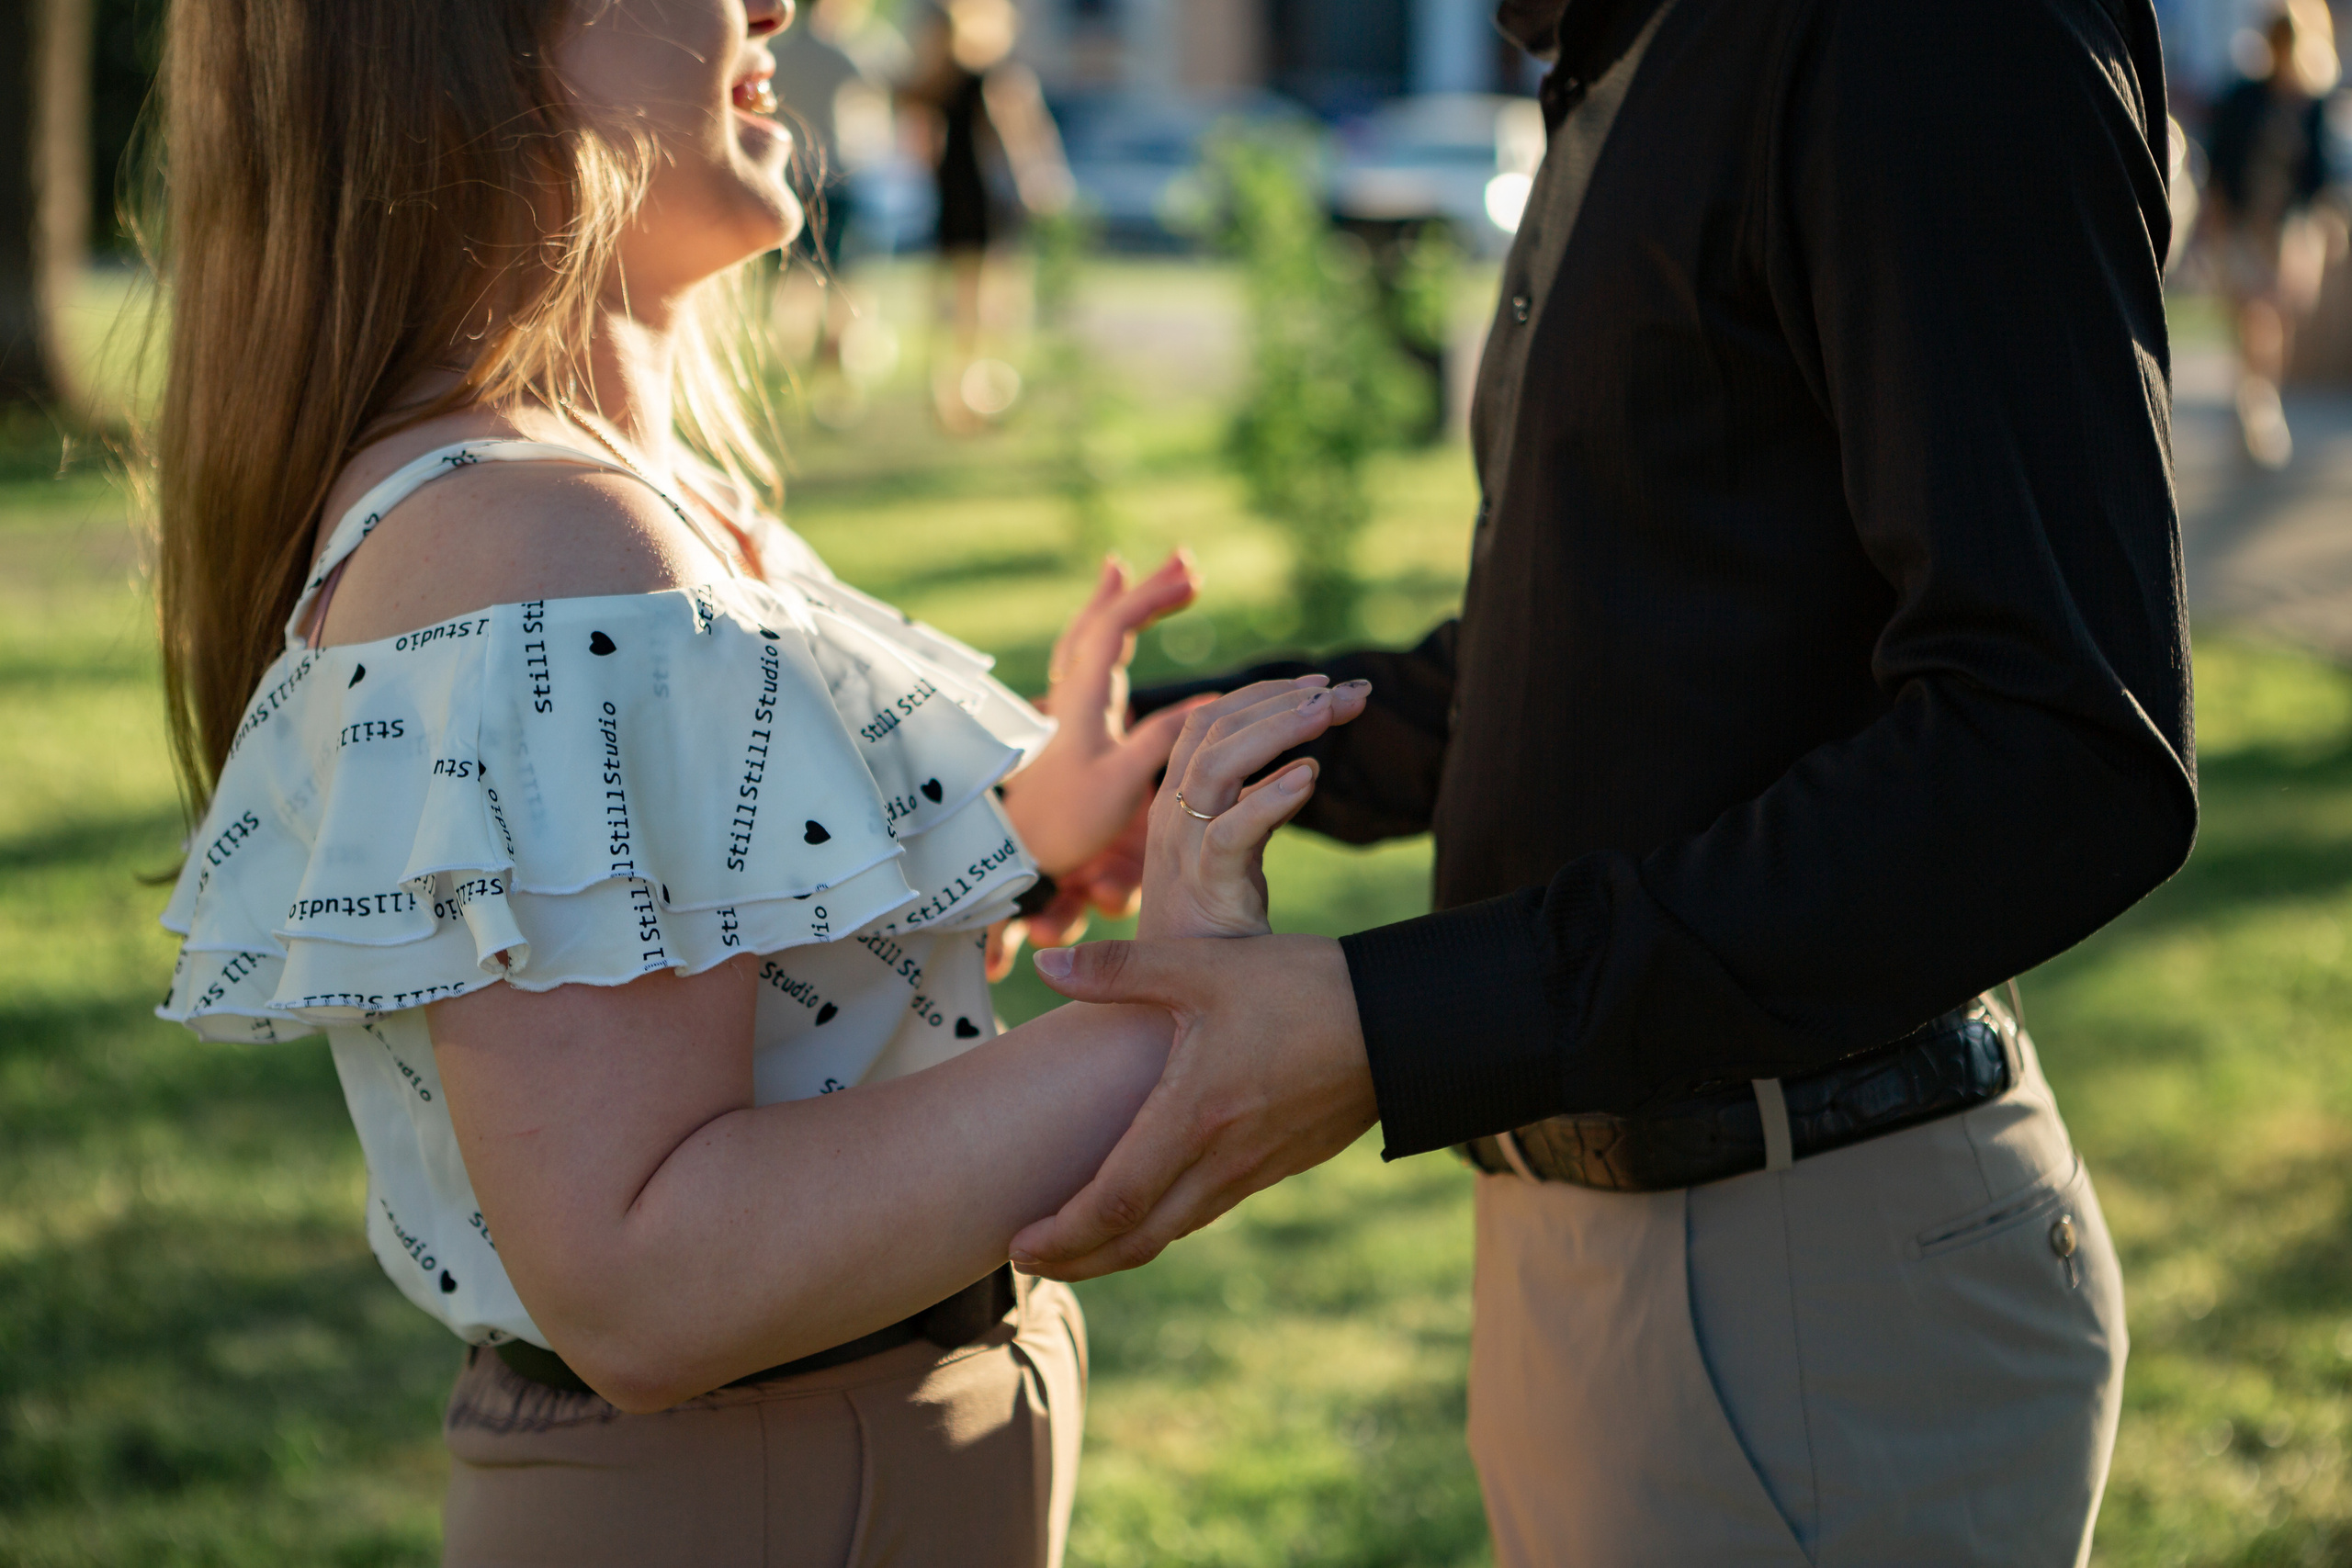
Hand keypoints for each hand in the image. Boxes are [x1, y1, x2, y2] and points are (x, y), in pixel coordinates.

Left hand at [998, 553, 1203, 876]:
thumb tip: (1212, 701)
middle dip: (1144, 589)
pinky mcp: (1075, 722)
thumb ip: (1164, 739)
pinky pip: (1089, 659)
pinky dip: (1106, 632)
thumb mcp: (1124, 785)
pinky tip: (1119, 632)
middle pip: (1102, 621)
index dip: (1151, 598)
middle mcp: (1072, 693)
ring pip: (1091, 636)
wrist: (1021, 852)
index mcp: (1083, 700)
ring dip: (1119, 602)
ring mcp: (1071, 704)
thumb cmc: (1068, 823)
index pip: (1113, 629)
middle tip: (1186, 561)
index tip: (1193, 581)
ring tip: (1142, 573)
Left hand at [1011, 933, 1375, 1279]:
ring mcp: (1253, 1169)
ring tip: (1073, 1246)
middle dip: (1078, 1261)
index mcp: (1195, 1117)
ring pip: (1172, 1231)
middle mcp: (1221, 1159)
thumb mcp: (1206, 967)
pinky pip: (1205, 1210)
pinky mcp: (1276, 1164)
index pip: (1114, 1202)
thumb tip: (1046, 963)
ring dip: (1117, 1248)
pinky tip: (1144, 1206)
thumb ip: (1121, 969)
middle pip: (1137, 1238)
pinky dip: (1161, 1224)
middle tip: (1028, 1262)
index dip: (1062, 1235)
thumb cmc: (1303, 989)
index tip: (1019, 1245)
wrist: (1401, 1022)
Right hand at [1139, 677, 1370, 939]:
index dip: (1264, 694)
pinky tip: (1310, 777)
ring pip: (1215, 767)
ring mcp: (1183, 850)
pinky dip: (1269, 799)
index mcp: (1177, 802)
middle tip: (1345, 693)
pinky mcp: (1204, 889)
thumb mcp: (1235, 852)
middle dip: (1281, 700)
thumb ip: (1257, 807)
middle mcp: (1172, 816)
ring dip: (1275, 730)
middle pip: (1213, 729)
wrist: (1172, 1003)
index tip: (1323, 686)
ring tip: (1328, 713)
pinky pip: (1230, 834)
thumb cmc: (1210, 929)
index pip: (1209, 721)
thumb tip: (1302, 767)